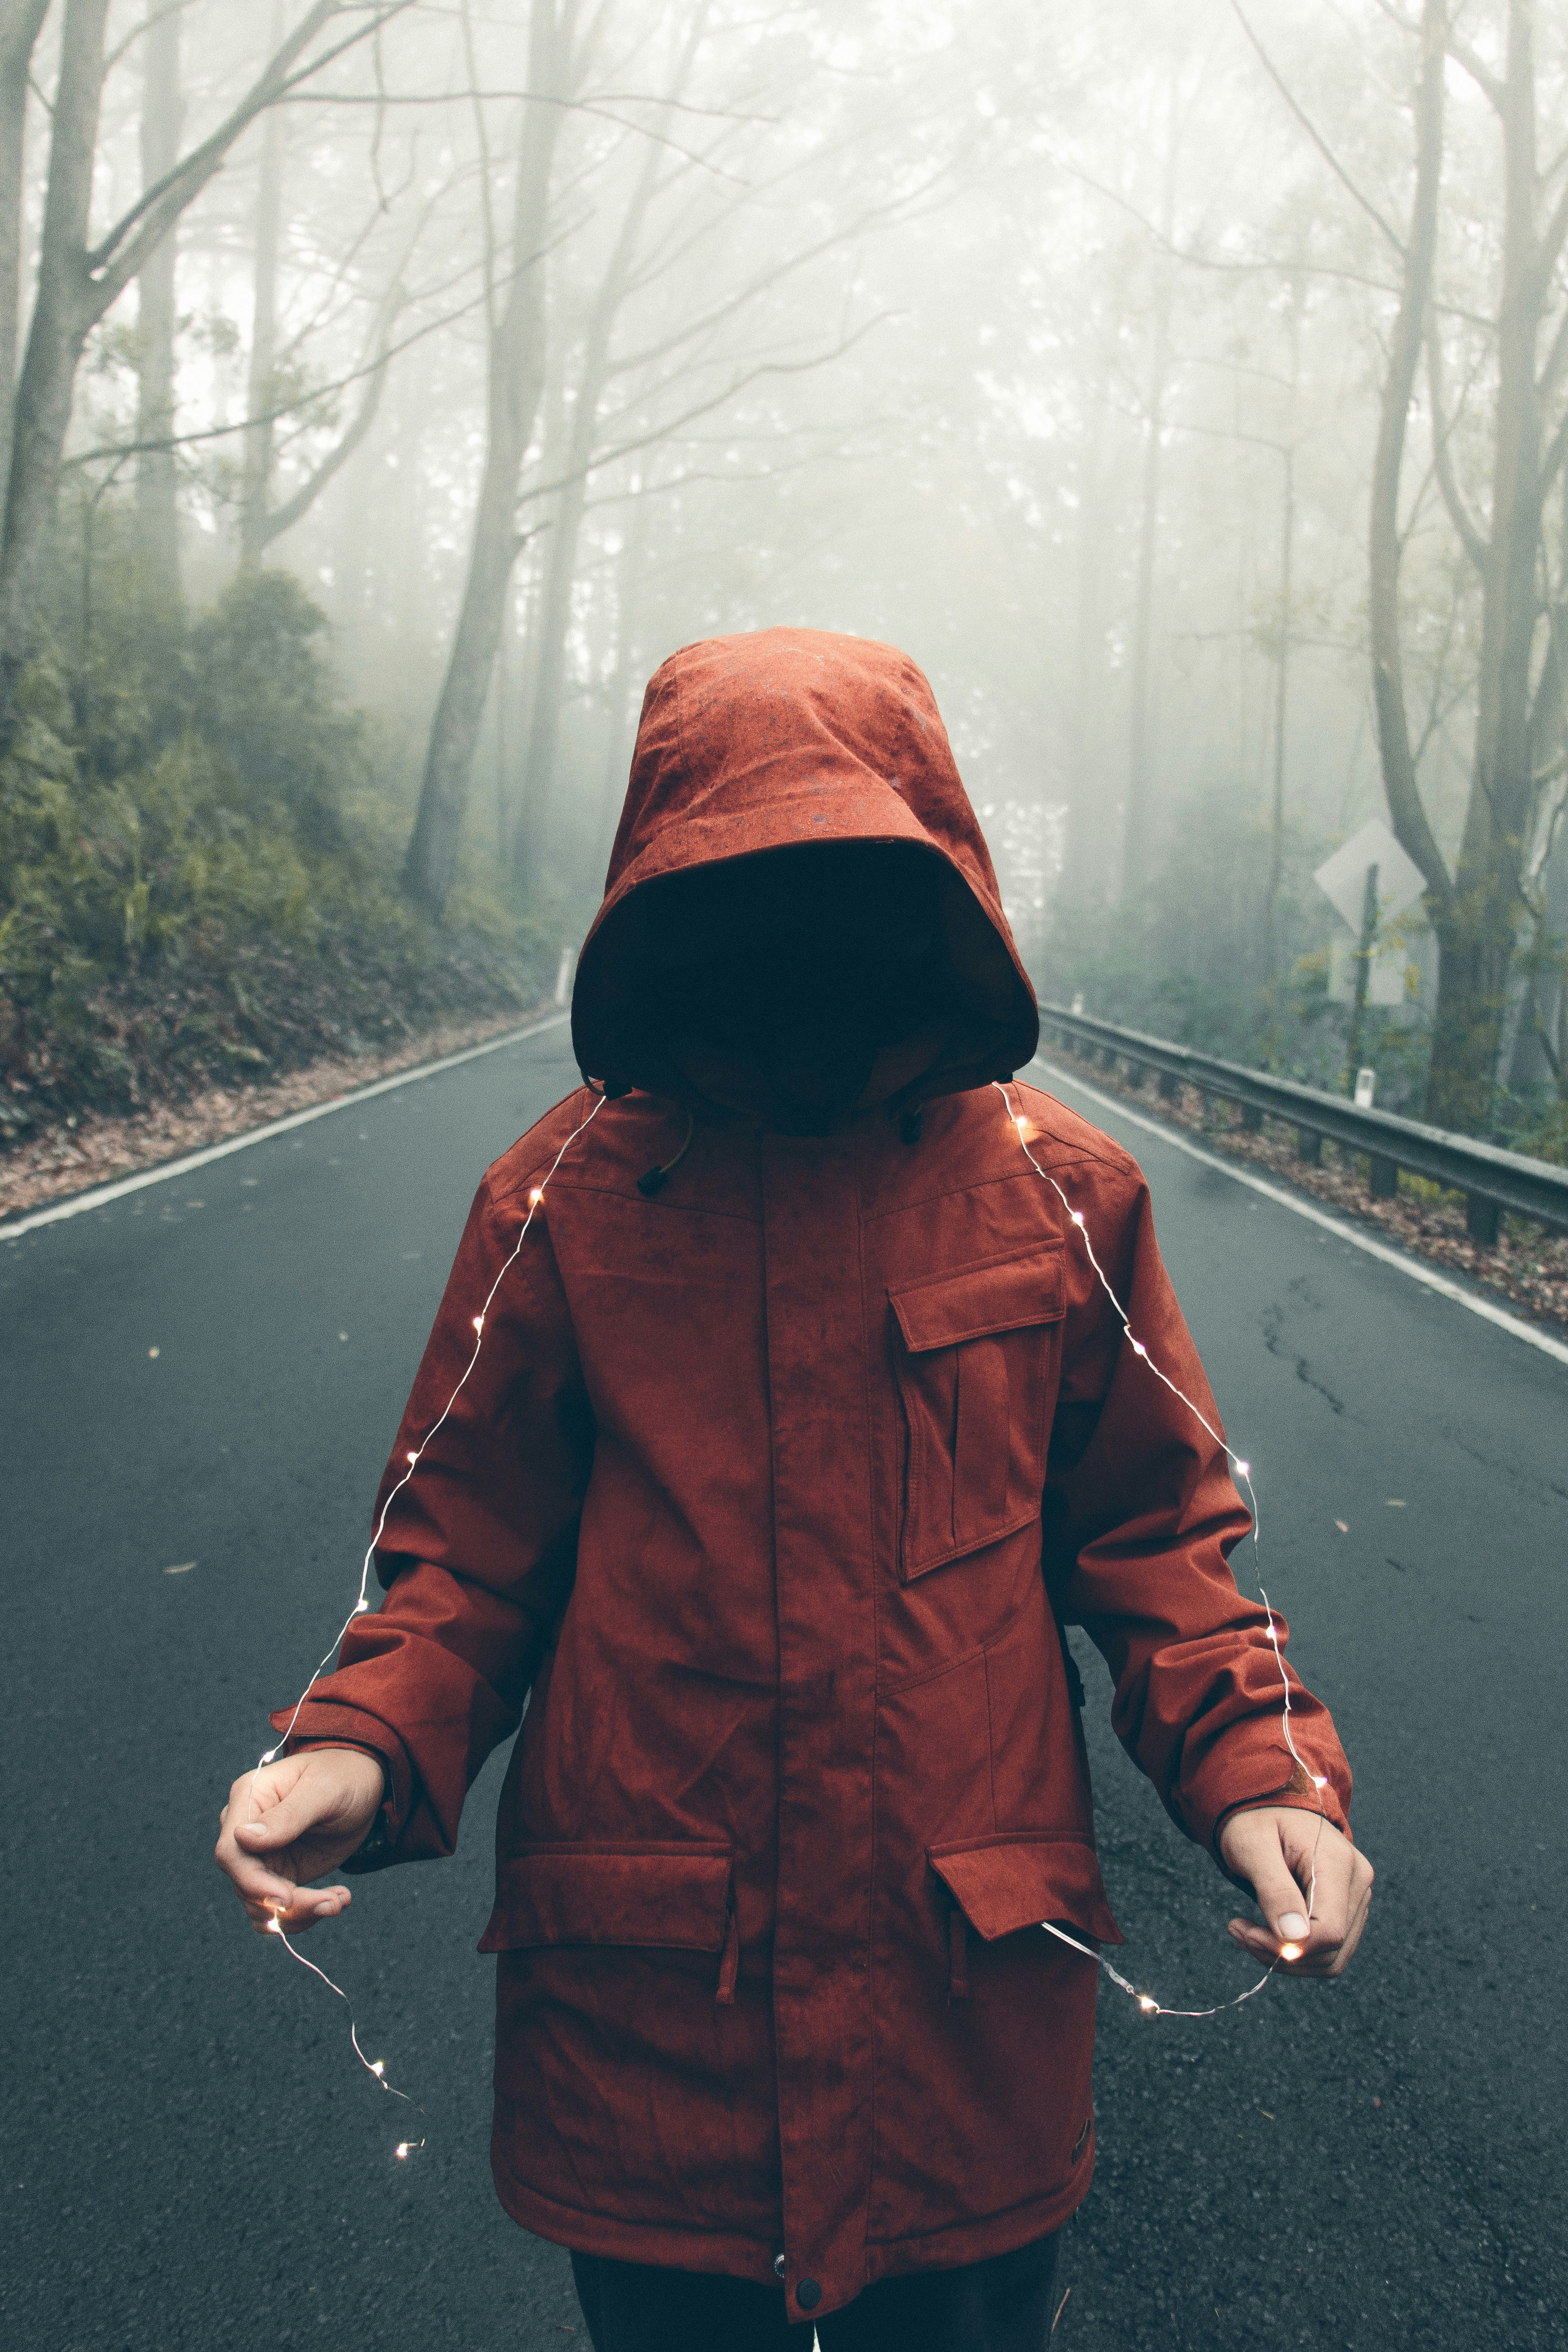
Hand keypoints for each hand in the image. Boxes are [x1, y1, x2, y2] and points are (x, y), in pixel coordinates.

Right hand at [215, 1747, 384, 1935]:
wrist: (362, 1782)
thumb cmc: (342, 1774)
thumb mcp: (324, 1790)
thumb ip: (287, 1815)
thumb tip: (242, 1837)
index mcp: (248, 1798)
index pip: (231, 1853)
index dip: (254, 1883)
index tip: (287, 1898)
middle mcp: (245, 1831)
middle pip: (245, 1885)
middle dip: (287, 1904)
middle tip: (331, 1904)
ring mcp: (261, 1856)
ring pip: (260, 1905)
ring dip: (299, 1914)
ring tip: (338, 1901)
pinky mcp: (279, 1874)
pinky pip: (277, 1909)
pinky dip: (304, 1915)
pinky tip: (337, 1899)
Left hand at [1218, 1805, 1372, 1976]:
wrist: (1267, 1805)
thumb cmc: (1255, 1820)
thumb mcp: (1252, 1847)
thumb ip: (1274, 1890)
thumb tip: (1295, 1939)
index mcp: (1337, 1862)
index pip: (1329, 1930)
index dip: (1289, 1947)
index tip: (1247, 1934)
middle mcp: (1357, 1881)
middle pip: (1331, 1949)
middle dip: (1281, 1953)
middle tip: (1239, 1932)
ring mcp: (1356, 1896)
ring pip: (1331, 1957)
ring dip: (1285, 1957)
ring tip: (1246, 1933)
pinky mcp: (1347, 1908)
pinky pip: (1327, 1949)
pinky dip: (1294, 1951)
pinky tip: (1262, 1932)